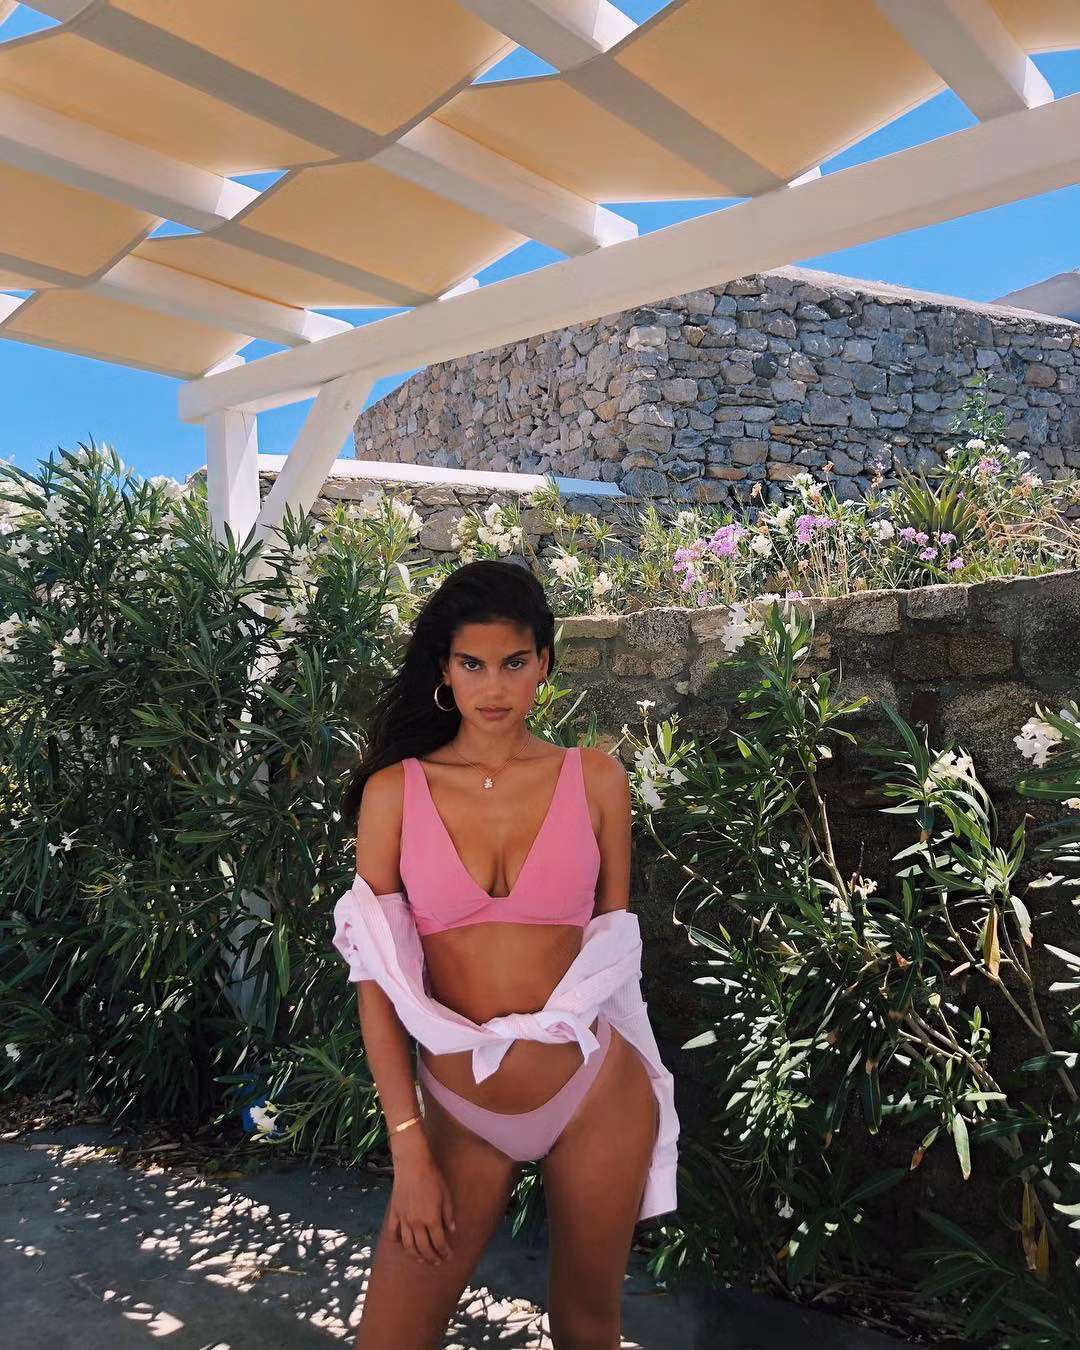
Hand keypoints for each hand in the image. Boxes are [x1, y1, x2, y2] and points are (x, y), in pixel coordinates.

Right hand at [387, 1135, 455, 1265]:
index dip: (445, 1252)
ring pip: (408, 1246)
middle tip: (437, 1261)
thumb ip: (449, 1215)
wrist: (412, 1164)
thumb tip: (451, 1230)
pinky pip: (394, 1233)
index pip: (439, 1243)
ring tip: (421, 1259)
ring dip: (415, 1256)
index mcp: (431, 1219)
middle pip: (424, 1248)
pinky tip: (402, 1245)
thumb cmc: (432, 1177)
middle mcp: (416, 1223)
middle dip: (432, 1257)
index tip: (449, 1256)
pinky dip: (397, 1242)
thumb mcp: (446, 1195)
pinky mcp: (394, 1213)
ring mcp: (404, 1219)